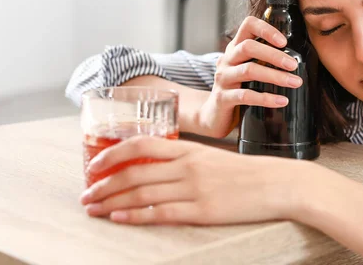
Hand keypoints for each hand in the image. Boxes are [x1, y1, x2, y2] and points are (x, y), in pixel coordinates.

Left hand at [79, 136, 309, 224]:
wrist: (277, 184)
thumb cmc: (246, 172)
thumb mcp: (213, 158)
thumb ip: (185, 160)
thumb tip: (156, 168)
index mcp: (190, 149)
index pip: (142, 144)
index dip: (113, 154)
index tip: (95, 164)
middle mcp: (187, 166)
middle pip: (134, 171)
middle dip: (103, 183)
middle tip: (85, 194)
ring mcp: (194, 189)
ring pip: (141, 192)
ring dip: (111, 200)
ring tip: (93, 208)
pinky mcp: (202, 211)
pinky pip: (161, 213)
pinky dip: (135, 215)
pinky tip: (118, 217)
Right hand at [197, 16, 301, 137]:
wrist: (213, 116)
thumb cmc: (237, 89)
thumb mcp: (248, 70)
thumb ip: (263, 61)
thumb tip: (297, 59)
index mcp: (235, 48)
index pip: (247, 26)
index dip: (266, 29)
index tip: (284, 41)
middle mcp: (227, 59)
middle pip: (248, 47)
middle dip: (274, 55)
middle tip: (294, 65)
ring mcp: (223, 78)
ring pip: (249, 70)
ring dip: (275, 76)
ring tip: (294, 82)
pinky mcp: (223, 98)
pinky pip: (245, 96)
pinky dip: (266, 98)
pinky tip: (282, 101)